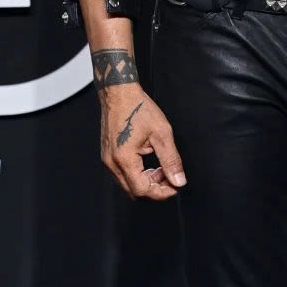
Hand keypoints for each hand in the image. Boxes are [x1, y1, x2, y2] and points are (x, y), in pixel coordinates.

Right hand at [98, 84, 187, 199]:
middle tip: (169, 176)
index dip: (161, 192)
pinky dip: (137, 174)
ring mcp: (107, 160)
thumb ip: (171, 160)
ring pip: (128, 184)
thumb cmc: (139, 109)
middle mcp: (112, 163)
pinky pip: (123, 174)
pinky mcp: (108, 155)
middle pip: (134, 191)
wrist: (118, 93)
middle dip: (154, 188)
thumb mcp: (162, 134)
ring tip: (161, 168)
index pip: (142, 190)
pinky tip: (149, 163)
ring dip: (146, 182)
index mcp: (124, 159)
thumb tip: (179, 181)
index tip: (175, 186)